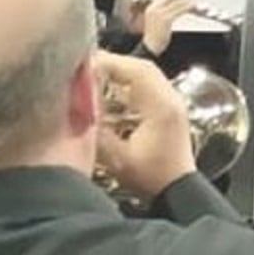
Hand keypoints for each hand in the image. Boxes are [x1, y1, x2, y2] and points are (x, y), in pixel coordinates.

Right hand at [93, 52, 195, 199]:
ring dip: (122, 72)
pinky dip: (130, 84)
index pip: (137, 70)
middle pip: (142, 67)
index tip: (85, 64)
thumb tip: (75, 110)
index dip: (110, 63)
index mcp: (162, 105)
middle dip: (114, 64)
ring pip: (147, 75)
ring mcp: (173, 103)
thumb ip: (95, 132)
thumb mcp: (117, 158)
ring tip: (96, 75)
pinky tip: (112, 91)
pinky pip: (149, 86)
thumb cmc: (151, 177)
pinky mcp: (169, 110)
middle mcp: (171, 98)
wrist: (177, 192)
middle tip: (87, 66)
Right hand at [139, 0, 196, 56]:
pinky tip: (193, 7)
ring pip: (176, 3)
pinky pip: (179, 10)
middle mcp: (154, 9)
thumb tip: (175, 9)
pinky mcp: (166, 19)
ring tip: (195, 3)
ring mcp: (159, 14)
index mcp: (151, 8)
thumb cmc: (154, 37)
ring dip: (187, 2)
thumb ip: (163, 14)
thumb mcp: (156, 22)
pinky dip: (187, 7)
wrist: (150, 48)